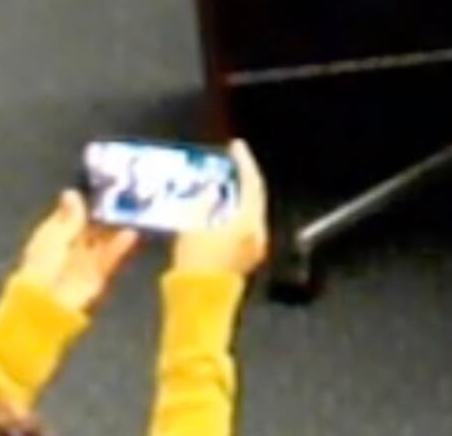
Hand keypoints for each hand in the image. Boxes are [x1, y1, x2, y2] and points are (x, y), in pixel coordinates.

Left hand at [13, 190, 139, 316]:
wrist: (44, 305)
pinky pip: (110, 257)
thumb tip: (71, 193)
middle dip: (107, 214)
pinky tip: (130, 234)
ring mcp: (83, 260)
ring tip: (133, 214)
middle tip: (125, 198)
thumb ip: (70, 217)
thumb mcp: (54, 237)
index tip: (104, 188)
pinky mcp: (97, 275)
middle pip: (91, 225)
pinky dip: (120, 246)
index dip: (86, 201)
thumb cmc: (41, 269)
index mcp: (52, 235)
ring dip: (116, 228)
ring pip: (104, 239)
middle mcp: (69, 246)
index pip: (71, 213)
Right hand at [170, 143, 269, 278]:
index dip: (244, 162)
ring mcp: (255, 246)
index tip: (236, 146)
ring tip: (219, 185)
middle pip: (254, 197)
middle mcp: (258, 232)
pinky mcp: (246, 258)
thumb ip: (203, 203)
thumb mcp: (193, 227)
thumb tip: (209, 190)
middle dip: (241, 179)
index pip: (251, 183)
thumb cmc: (195, 264)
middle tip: (229, 163)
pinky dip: (232, 214)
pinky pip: (244, 226)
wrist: (199, 303)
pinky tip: (218, 211)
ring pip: (249, 212)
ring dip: (235, 197)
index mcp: (249, 221)